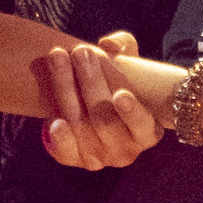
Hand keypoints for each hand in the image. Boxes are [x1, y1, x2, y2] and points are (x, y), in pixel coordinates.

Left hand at [39, 42, 160, 172]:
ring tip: (58, 58)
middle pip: (105, 120)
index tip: (121, 94)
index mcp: (148, 131)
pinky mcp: (76, 159)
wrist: (90, 104)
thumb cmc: (115, 82)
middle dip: (91, 82)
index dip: (133, 112)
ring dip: (67, 89)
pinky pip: (67, 152)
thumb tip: (109, 43)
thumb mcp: (127, 63)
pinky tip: (54, 121)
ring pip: (81, 126)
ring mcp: (100, 158)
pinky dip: (60, 138)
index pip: (143, 125)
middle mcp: (126, 150)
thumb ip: (125, 47)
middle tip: (81, 52)